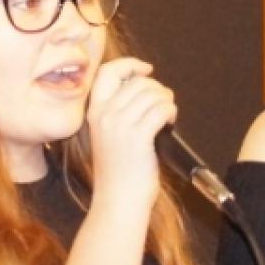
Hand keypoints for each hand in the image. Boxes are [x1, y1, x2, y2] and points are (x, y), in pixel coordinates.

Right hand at [84, 57, 174, 216]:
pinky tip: (169, 122)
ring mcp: (120, 125)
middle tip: (163, 103)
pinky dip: (170, 112)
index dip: (129, 64)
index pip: (107, 72)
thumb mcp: (108, 136)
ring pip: (153, 93)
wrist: (118, 200)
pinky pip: (161, 109)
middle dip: (157, 88)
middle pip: (137, 82)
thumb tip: (143, 88)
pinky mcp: (138, 136)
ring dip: (166, 100)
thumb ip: (118, 111)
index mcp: (93, 112)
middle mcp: (104, 114)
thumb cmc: (118, 173)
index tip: (145, 69)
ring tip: (167, 114)